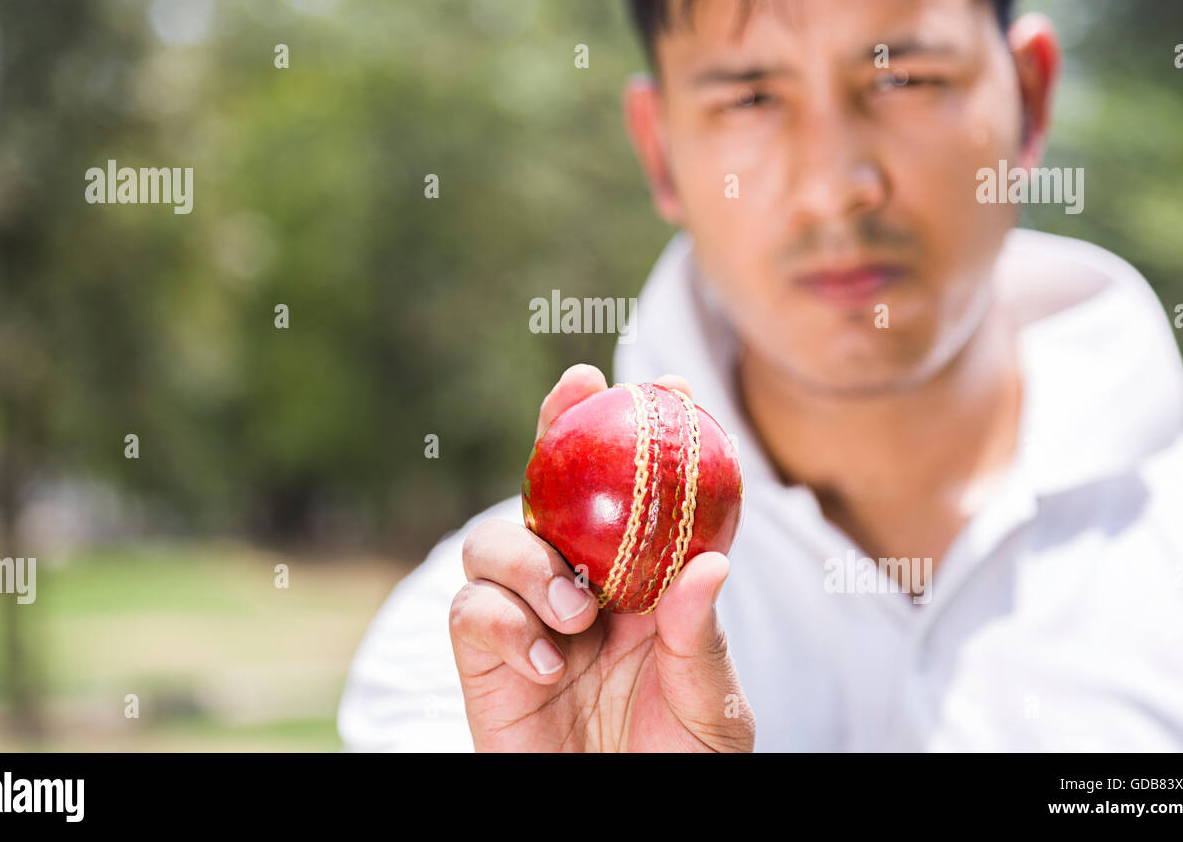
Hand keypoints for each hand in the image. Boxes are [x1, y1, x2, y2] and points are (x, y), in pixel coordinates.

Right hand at [449, 363, 754, 751]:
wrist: (620, 822)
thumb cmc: (678, 767)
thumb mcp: (711, 706)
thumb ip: (700, 638)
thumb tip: (712, 562)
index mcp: (638, 586)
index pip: (636, 498)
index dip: (642, 436)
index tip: (670, 385)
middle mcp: (576, 588)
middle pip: (549, 490)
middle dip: (555, 428)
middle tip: (578, 389)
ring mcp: (525, 620)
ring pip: (492, 541)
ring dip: (529, 559)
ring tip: (576, 612)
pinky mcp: (482, 661)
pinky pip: (470, 610)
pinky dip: (504, 622)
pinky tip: (547, 663)